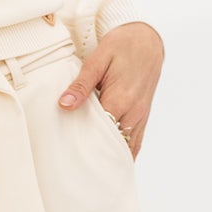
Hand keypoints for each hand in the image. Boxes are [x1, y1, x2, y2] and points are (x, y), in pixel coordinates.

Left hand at [58, 19, 163, 157]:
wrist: (147, 39)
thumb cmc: (122, 46)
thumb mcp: (98, 60)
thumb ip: (81, 85)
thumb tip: (64, 104)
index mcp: (120, 99)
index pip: (100, 133)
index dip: (84, 144)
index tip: (67, 155)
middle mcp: (134, 112)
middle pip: (113, 144)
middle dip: (96, 156)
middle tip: (76, 169)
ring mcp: (141, 116)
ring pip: (127, 147)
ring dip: (112, 157)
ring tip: (93, 172)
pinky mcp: (144, 115)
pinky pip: (136, 142)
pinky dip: (124, 153)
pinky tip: (112, 161)